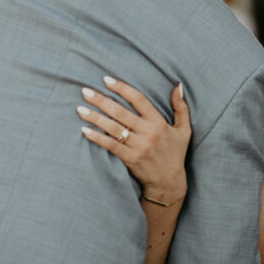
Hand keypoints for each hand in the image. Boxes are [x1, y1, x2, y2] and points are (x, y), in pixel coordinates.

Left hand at [78, 77, 190, 204]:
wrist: (169, 183)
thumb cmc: (175, 154)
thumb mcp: (184, 130)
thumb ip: (181, 107)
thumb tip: (178, 85)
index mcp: (159, 122)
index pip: (138, 99)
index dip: (122, 88)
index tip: (106, 80)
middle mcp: (148, 132)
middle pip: (121, 112)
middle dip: (101, 100)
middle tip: (85, 91)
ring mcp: (139, 146)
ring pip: (113, 128)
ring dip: (95, 117)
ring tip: (80, 109)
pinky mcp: (130, 159)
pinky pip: (111, 146)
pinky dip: (97, 138)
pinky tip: (85, 130)